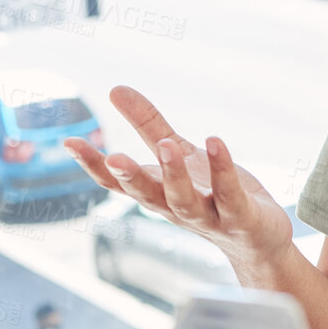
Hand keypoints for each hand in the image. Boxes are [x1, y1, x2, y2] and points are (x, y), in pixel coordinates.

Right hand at [63, 86, 294, 268]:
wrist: (258, 240)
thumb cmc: (211, 194)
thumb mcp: (179, 154)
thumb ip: (149, 125)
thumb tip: (116, 88)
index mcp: (157, 193)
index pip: (118, 184)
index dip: (93, 166)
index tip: (69, 142)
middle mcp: (176, 209)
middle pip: (148, 196)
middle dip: (130, 178)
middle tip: (114, 158)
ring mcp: (209, 217)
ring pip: (185, 201)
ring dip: (174, 175)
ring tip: (167, 146)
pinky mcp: (241, 218)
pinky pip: (230, 195)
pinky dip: (222, 171)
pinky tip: (215, 142)